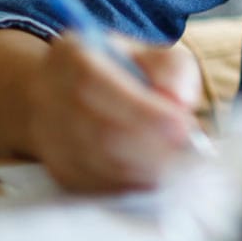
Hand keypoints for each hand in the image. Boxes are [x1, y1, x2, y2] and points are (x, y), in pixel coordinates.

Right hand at [27, 33, 202, 192]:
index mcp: (71, 58)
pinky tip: (159, 176)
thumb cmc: (121, 72)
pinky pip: (98, 187)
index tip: (184, 125)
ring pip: (99, 164)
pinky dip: (133, 185)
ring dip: (147, 169)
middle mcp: (50, 98)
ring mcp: (50, 140)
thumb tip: (182, 102)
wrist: (66, 96)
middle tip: (191, 151)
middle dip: (153, 146)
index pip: (96, 85)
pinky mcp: (61, 172)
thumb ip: (172, 68)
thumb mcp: (151, 54)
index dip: (142, 110)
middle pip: (100, 132)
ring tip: (181, 164)